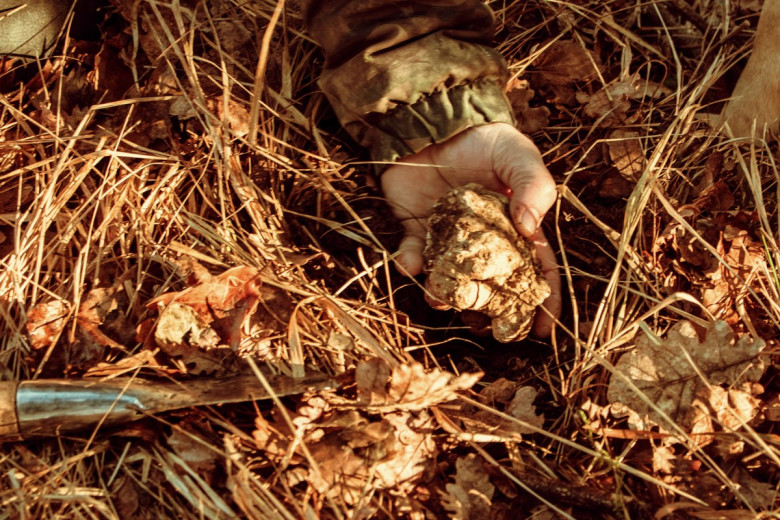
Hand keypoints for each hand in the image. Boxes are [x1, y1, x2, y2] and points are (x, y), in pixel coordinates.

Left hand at [381, 123, 559, 336]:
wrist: (434, 122)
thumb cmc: (484, 139)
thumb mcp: (518, 155)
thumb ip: (533, 187)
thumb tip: (530, 228)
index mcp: (515, 228)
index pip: (535, 270)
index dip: (542, 302)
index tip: (542, 332)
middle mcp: (482, 240)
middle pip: (491, 285)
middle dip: (489, 310)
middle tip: (484, 326)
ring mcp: (448, 238)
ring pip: (450, 279)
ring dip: (446, 295)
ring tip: (441, 300)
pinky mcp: (416, 229)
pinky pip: (413, 255)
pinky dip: (410, 263)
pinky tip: (410, 264)